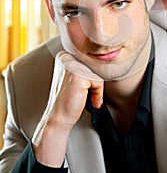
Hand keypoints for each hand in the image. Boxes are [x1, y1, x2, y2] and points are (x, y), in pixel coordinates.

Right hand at [32, 51, 103, 166]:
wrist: (58, 117)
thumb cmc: (67, 99)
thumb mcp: (73, 76)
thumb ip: (83, 66)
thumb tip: (102, 61)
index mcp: (64, 55)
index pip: (89, 61)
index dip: (90, 76)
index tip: (84, 87)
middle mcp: (66, 57)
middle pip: (94, 66)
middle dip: (94, 82)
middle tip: (85, 94)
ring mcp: (71, 65)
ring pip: (97, 74)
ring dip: (96, 89)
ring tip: (86, 97)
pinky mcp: (78, 75)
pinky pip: (98, 82)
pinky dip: (98, 93)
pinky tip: (90, 101)